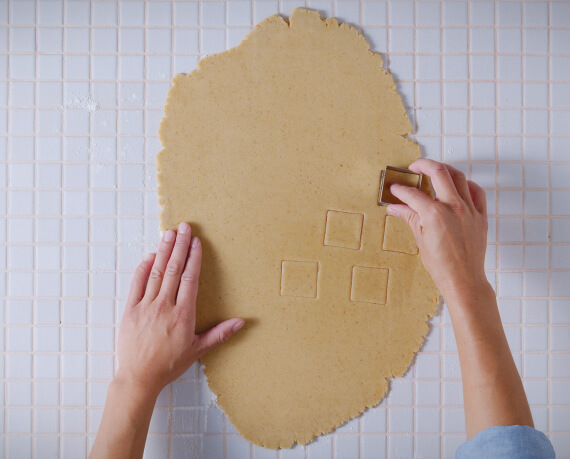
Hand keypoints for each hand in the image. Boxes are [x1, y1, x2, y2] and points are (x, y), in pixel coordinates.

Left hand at [116, 222, 244, 396]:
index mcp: (183, 314)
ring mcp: (146, 306)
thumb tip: (241, 322)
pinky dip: (143, 268)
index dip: (194, 258)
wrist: (139, 377)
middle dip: (180, 246)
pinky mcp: (130, 310)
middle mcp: (165, 306)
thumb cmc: (169, 364)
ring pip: (156, 272)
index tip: (197, 242)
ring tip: (169, 233)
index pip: (190, 279)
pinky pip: (136, 284)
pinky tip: (150, 255)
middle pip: (174, 269)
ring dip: (164, 251)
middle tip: (184, 227)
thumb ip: (220, 334)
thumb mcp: (198, 350)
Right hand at [387, 159, 488, 300]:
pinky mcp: (481, 215)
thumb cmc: (442, 265)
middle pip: (439, 172)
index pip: (413, 194)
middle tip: (415, 167)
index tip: (396, 189)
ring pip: (458, 176)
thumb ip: (410, 218)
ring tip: (435, 171)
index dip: (401, 190)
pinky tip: (458, 186)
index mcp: (435, 215)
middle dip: (424, 165)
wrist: (463, 279)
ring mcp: (470, 210)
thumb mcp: (420, 240)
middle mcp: (453, 207)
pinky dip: (466, 184)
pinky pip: (476, 191)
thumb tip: (396, 208)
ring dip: (445, 169)